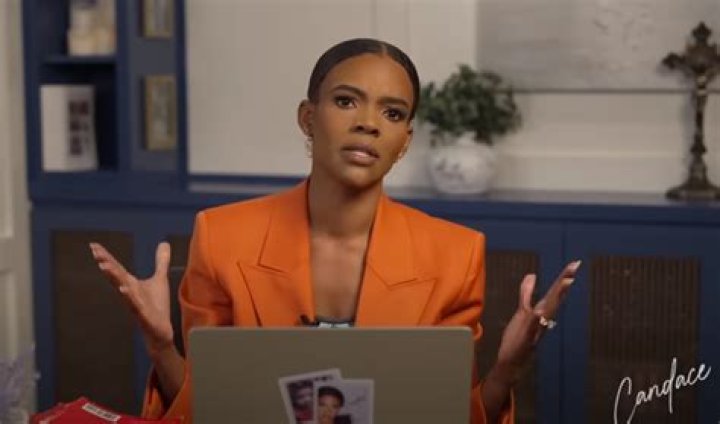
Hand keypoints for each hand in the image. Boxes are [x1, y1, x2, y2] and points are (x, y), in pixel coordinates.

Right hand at [90, 242, 174, 357]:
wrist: (160, 331)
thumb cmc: (156, 306)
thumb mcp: (160, 280)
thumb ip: (161, 262)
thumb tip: (164, 243)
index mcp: (131, 284)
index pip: (117, 268)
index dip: (106, 257)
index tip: (94, 246)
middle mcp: (130, 293)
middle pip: (116, 276)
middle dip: (107, 264)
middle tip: (96, 252)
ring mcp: (135, 304)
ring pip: (122, 290)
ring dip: (114, 278)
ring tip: (104, 266)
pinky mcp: (144, 316)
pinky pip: (135, 306)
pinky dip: (129, 298)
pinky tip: (123, 289)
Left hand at [495, 260, 581, 381]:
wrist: (512, 362)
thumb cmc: (518, 338)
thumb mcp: (522, 311)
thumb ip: (527, 293)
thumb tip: (532, 275)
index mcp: (541, 311)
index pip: (553, 292)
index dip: (563, 277)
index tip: (574, 264)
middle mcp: (542, 319)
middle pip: (554, 297)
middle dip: (564, 281)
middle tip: (575, 266)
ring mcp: (535, 328)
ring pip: (547, 310)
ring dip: (556, 297)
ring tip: (566, 282)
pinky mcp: (526, 338)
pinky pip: (532, 328)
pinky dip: (535, 320)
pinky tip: (538, 311)